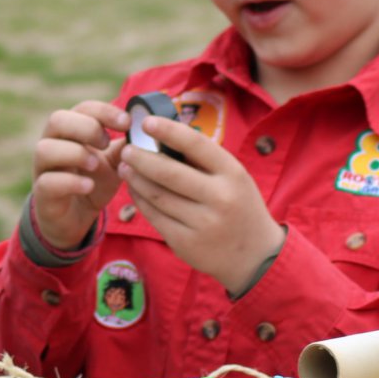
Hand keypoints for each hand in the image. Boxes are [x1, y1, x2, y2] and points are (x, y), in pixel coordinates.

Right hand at [31, 101, 129, 250]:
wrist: (74, 219)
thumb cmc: (93, 182)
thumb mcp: (114, 162)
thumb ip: (127, 146)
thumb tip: (152, 130)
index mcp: (71, 131)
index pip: (83, 108)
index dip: (104, 111)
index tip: (127, 123)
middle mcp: (52, 144)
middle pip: (57, 120)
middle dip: (85, 127)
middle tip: (106, 143)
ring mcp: (43, 169)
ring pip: (45, 149)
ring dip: (74, 153)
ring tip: (95, 165)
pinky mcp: (42, 194)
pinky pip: (47, 182)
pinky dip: (70, 182)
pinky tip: (88, 186)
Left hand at [117, 116, 284, 293]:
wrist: (254, 255)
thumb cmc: (239, 205)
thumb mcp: (234, 178)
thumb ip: (204, 161)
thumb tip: (163, 136)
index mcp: (233, 174)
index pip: (196, 145)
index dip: (168, 131)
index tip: (146, 122)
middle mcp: (219, 198)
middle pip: (169, 173)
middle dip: (141, 158)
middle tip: (126, 149)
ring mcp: (202, 223)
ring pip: (158, 195)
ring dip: (135, 179)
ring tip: (124, 167)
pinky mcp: (185, 243)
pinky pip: (155, 216)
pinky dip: (140, 200)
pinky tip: (134, 189)